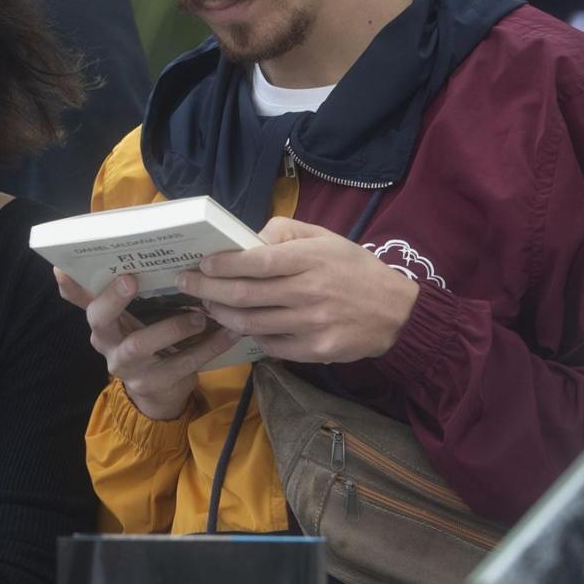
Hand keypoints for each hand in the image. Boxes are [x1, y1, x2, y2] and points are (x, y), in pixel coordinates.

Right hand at [54, 269, 239, 420]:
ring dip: (172, 326)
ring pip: (141, 344)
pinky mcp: (155, 384)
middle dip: (114, 299)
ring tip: (201, 314)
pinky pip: (183, 363)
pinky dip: (209, 347)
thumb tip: (80, 265)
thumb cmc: (144, 340)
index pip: (80, 299)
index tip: (67, 267)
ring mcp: (129, 367)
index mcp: (101, 322)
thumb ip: (113, 294)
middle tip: (131, 280)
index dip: (72, 286)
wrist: (158, 393)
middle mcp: (107, 344)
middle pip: (101, 320)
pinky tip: (229, 332)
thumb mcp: (127, 319)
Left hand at [177, 217, 419, 363]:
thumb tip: (248, 239)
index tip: (202, 263)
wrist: (397, 312)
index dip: (223, 264)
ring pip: (250, 324)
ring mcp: (311, 325)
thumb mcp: (326, 238)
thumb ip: (286, 232)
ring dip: (220, 315)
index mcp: (310, 260)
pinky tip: (237, 325)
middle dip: (206, 290)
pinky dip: (249, 335)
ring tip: (207, 305)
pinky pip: (269, 344)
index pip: (256, 261)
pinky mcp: (315, 351)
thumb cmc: (355, 269)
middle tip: (185, 284)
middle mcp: (309, 292)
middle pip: (244, 295)